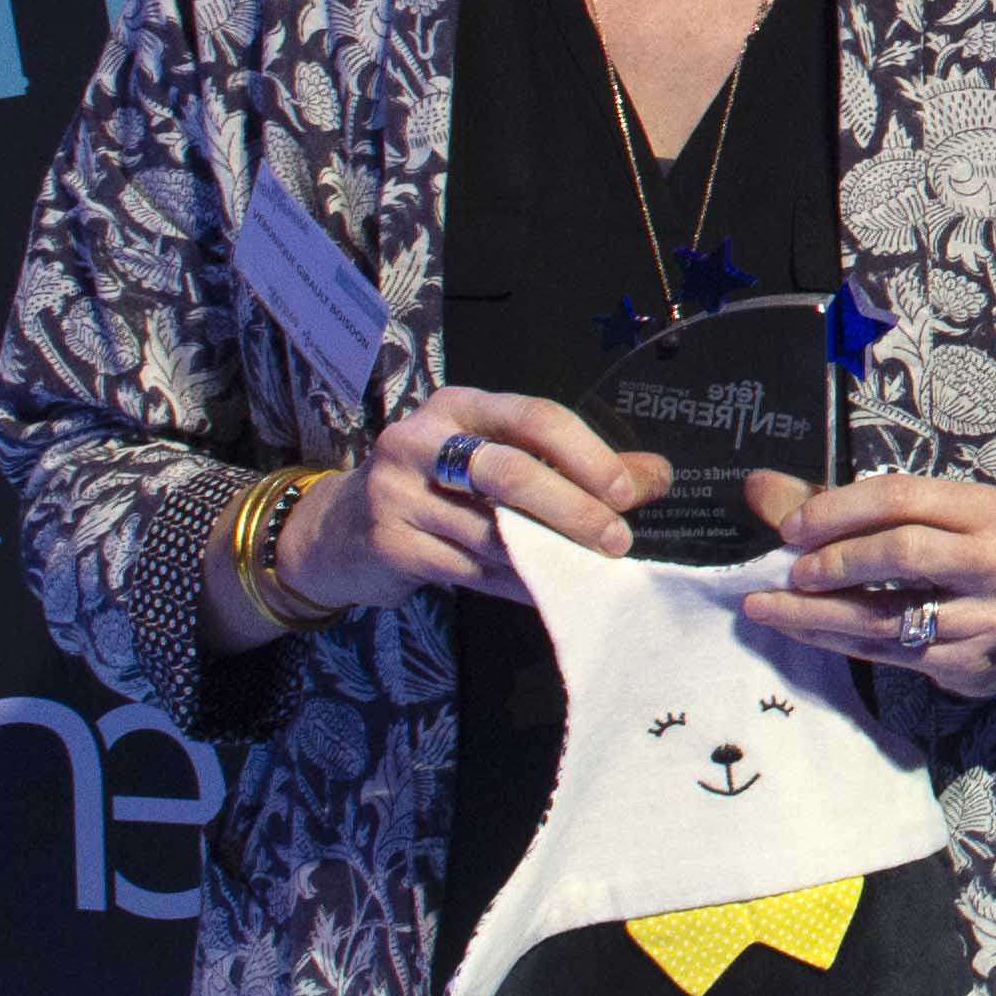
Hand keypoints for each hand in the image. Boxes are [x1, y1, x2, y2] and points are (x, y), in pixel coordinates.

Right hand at [280, 389, 665, 614]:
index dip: (586, 453)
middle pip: (511, 472)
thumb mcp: (494, 457)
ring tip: (588, 570)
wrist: (339, 530)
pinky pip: (472, 570)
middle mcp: (421, 440)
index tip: (628, 490)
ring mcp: (398, 492)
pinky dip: (517, 583)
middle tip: (616, 540)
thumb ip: (573, 464)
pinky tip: (546, 590)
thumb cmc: (437, 486)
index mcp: (459, 406)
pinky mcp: (390, 542)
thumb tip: (655, 475)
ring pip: (493, 531)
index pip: (533, 416)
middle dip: (572, 509)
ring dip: (550, 556)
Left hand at [735, 470, 995, 702]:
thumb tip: (759, 490)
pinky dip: (836, 641)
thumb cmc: (978, 554)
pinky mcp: (967, 663)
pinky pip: (887, 654)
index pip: (903, 496)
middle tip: (789, 572)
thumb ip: (848, 505)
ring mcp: (987, 618)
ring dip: (817, 614)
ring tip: (766, 608)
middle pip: (902, 553)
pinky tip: (803, 631)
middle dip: (835, 560)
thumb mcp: (938, 515)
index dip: (839, 509)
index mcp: (988, 510)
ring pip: (888, 616)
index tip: (791, 526)